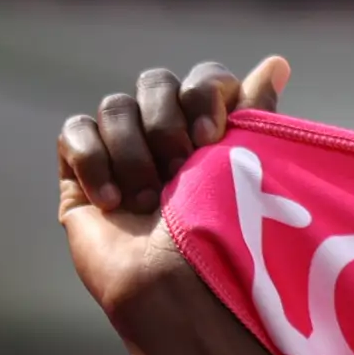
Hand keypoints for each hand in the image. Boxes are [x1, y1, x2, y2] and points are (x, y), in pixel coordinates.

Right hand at [56, 56, 288, 316]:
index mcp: (215, 138)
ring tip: (149, 204)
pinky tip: (114, 204)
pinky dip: (95, 163)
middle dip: (167, 121)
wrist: (174, 292)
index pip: (205, 80)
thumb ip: (256, 115)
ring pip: (115, 105)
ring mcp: (124, 157)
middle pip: (156, 81)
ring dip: (135, 154)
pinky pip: (75, 132)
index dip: (206, 95)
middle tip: (179, 170)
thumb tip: (278, 62)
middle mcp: (170, 142)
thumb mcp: (248, 169)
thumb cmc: (223, 241)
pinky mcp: (82, 176)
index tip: (213, 137)